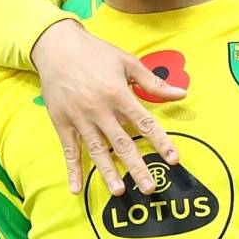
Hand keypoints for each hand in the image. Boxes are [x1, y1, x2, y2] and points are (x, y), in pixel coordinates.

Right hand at [31, 20, 186, 195]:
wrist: (56, 46)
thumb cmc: (96, 53)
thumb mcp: (127, 62)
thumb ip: (154, 83)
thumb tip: (182, 93)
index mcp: (119, 94)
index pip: (145, 123)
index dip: (161, 142)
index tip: (173, 159)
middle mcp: (100, 110)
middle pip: (122, 143)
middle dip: (137, 166)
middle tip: (149, 187)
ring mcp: (80, 118)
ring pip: (97, 150)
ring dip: (108, 172)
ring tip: (120, 191)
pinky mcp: (62, 123)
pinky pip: (69, 150)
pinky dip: (73, 170)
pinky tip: (77, 189)